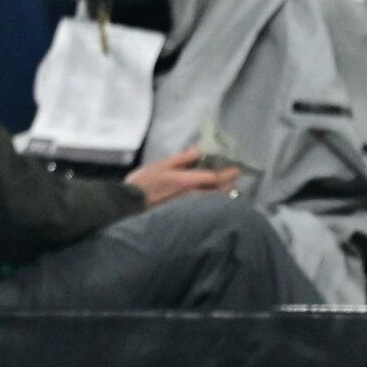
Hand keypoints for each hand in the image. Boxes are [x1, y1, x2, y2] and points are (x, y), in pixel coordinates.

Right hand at [123, 147, 238, 207]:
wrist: (129, 206)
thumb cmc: (144, 183)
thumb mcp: (162, 165)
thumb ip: (182, 159)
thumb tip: (199, 151)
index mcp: (189, 182)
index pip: (215, 178)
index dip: (228, 173)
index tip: (237, 168)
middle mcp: (193, 197)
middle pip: (217, 192)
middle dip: (227, 184)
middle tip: (232, 177)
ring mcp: (189, 208)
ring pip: (211, 202)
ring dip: (219, 194)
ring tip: (223, 187)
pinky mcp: (183, 215)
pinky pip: (203, 208)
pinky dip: (209, 202)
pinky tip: (208, 199)